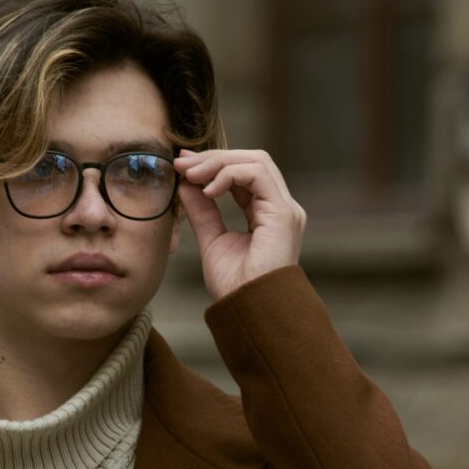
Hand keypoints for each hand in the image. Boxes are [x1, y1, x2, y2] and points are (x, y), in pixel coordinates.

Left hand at [174, 149, 305, 300]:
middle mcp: (280, 207)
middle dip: (214, 158)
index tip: (182, 165)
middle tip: (182, 164)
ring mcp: (285, 208)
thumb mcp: (211, 239)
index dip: (213, 164)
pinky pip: (257, 174)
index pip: (243, 173)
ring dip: (219, 163)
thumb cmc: (235, 287)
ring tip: (191, 176)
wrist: (249, 311)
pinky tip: (208, 190)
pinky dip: (229, 174)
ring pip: (256, 161)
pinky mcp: (284, 213)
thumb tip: (186, 183)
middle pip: (251, 160)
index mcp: (267, 213)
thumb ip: (202, 211)